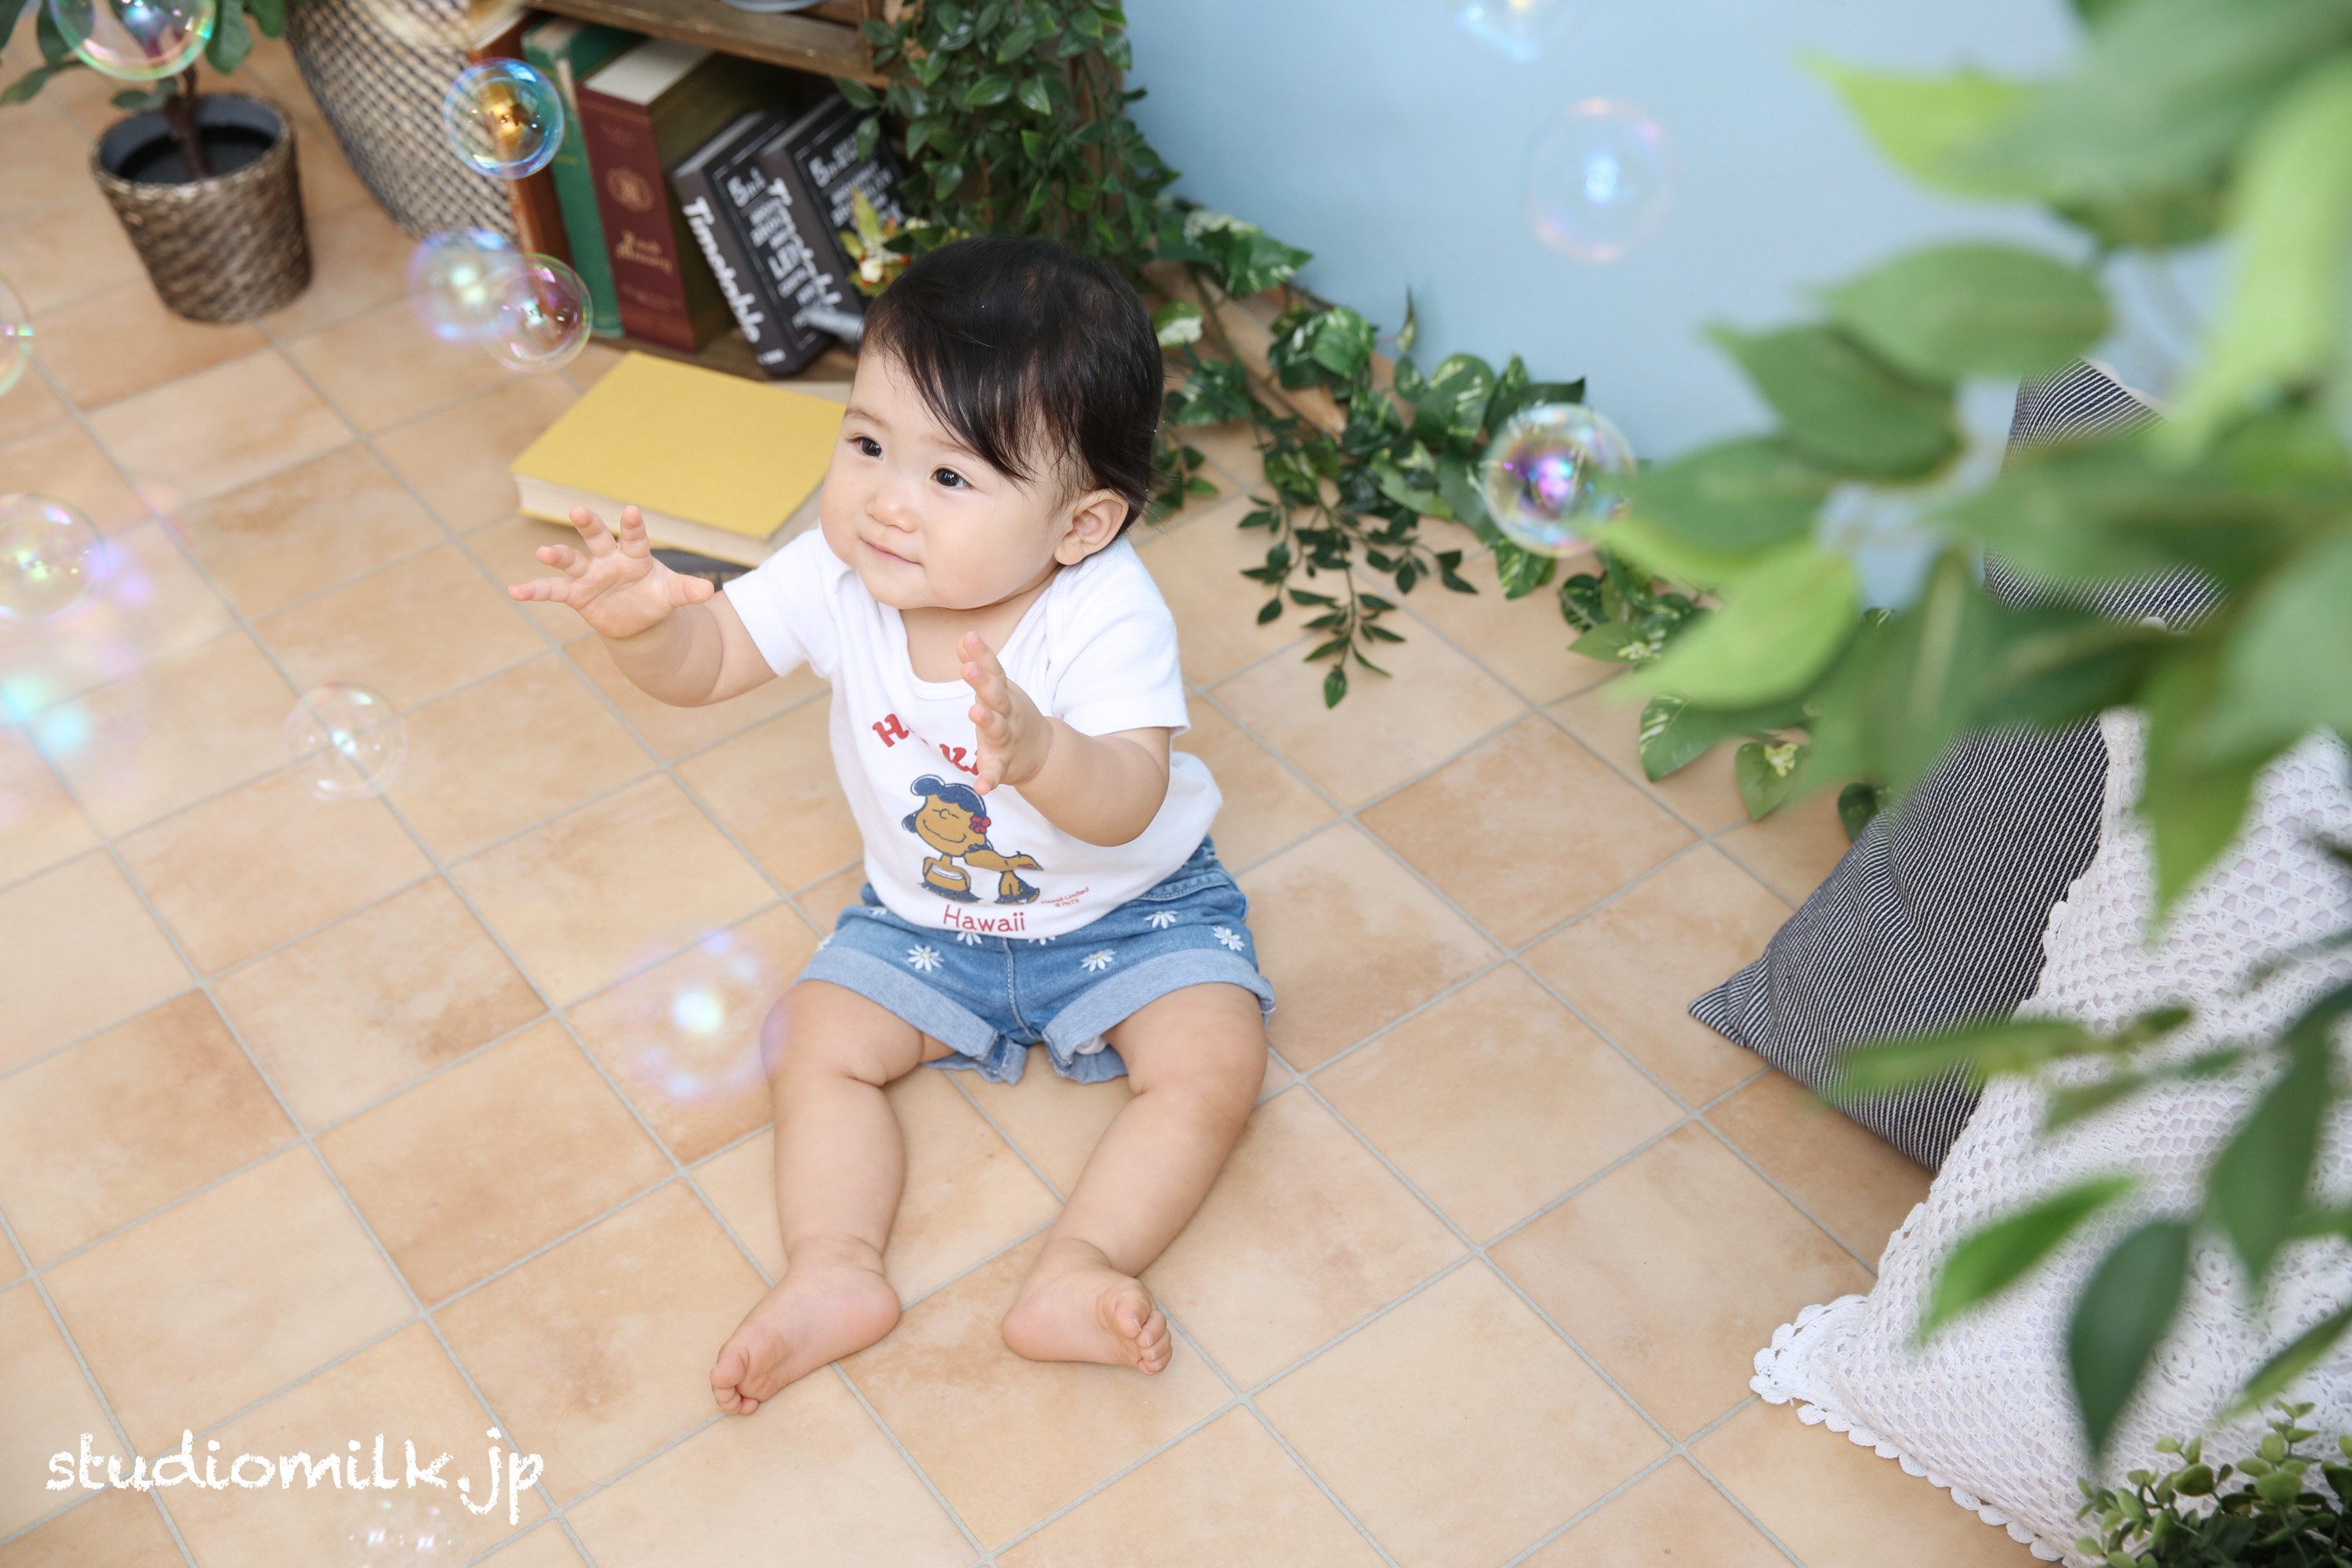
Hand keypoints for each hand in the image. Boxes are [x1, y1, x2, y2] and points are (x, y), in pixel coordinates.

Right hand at [506, 505, 713, 639]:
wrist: (637, 618)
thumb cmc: (656, 597)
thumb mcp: (673, 595)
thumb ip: (687, 591)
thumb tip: (709, 591)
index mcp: (635, 555)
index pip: (635, 536)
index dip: (633, 525)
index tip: (631, 510)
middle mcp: (608, 559)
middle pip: (597, 538)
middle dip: (588, 525)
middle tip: (579, 510)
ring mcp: (589, 574)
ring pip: (571, 560)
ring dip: (557, 556)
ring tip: (542, 552)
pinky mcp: (576, 594)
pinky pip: (552, 590)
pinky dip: (534, 591)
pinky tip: (514, 592)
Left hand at [961, 631, 1051, 793]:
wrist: (1043, 753)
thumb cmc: (1012, 715)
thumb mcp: (998, 688)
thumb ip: (981, 664)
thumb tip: (964, 637)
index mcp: (1004, 694)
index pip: (994, 670)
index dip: (982, 654)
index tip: (969, 637)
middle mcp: (1007, 714)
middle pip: (996, 696)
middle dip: (983, 682)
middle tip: (969, 668)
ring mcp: (1006, 740)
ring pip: (997, 729)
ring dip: (987, 721)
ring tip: (975, 711)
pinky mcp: (1003, 766)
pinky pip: (996, 773)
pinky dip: (988, 780)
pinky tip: (980, 787)